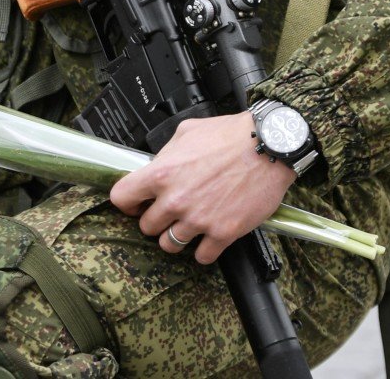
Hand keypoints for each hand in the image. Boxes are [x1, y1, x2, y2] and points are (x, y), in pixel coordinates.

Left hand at [109, 112, 295, 264]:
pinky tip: (207, 239)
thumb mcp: (186, 133)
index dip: (127, 202)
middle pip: (146, 226)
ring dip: (175, 238)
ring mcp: (199, 219)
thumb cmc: (230, 135)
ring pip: (169, 245)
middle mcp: (176, 200)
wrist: (268, 146)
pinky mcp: (223, 233)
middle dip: (154, 220)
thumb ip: (166, 155)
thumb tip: (156, 167)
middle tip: (167, 214)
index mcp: (161, 173)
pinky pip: (202, 256)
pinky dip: (203, 251)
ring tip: (185, 228)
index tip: (136, 204)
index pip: (121, 198)